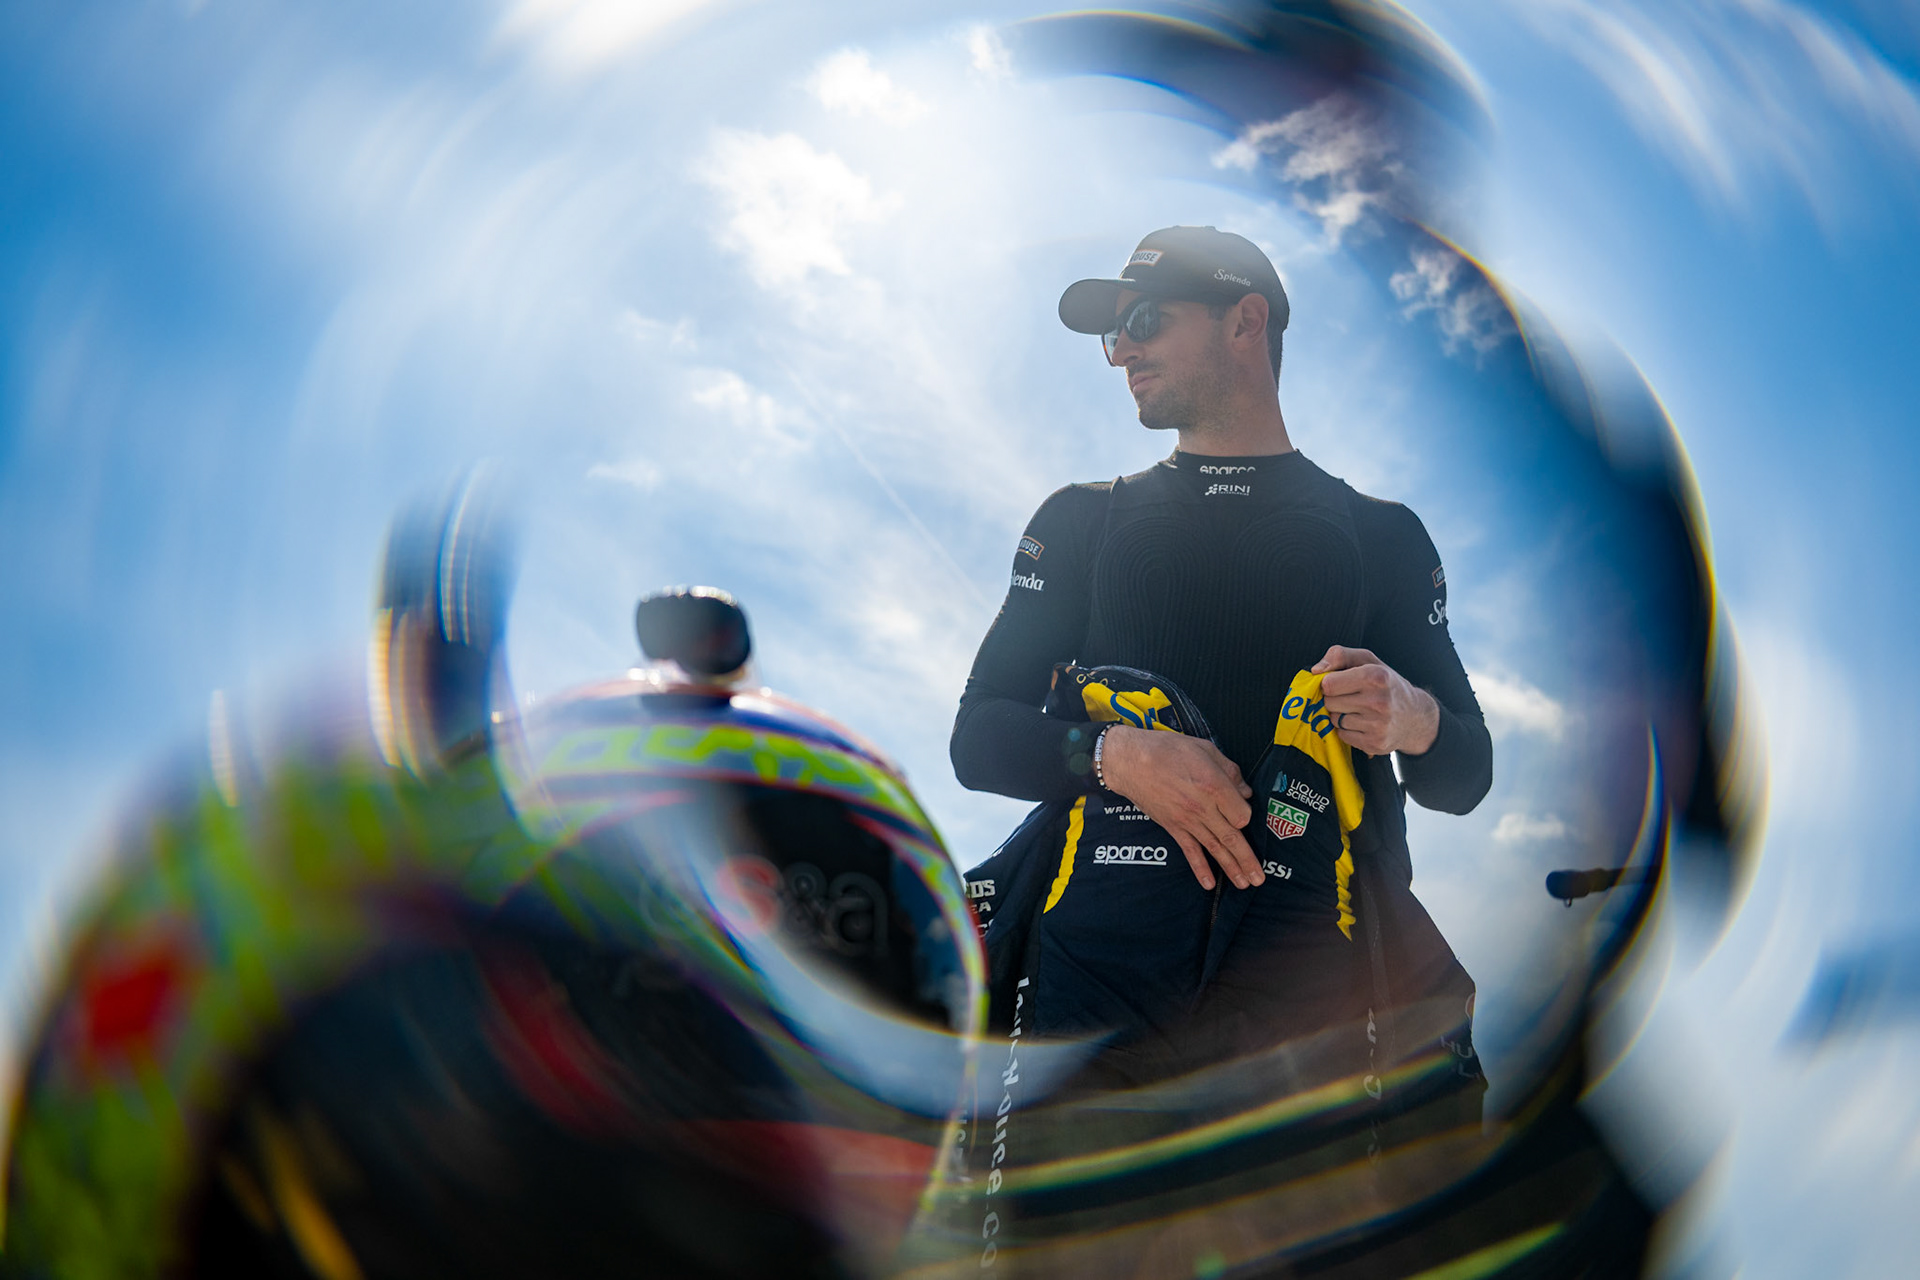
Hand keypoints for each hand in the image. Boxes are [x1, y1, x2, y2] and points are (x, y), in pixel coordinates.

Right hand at [1099, 727, 1261, 890]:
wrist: (1131, 761)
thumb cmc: (1168, 749)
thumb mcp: (1205, 749)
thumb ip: (1229, 770)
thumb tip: (1245, 791)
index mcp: (1214, 786)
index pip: (1242, 814)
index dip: (1246, 815)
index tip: (1242, 810)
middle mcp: (1203, 807)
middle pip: (1232, 838)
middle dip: (1248, 860)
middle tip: (1260, 879)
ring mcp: (1187, 820)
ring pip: (1215, 848)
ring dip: (1231, 868)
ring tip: (1245, 884)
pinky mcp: (1173, 827)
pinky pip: (1190, 851)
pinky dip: (1200, 868)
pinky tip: (1209, 884)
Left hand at [1312, 645, 1439, 756]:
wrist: (1415, 716)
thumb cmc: (1387, 684)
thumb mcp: (1368, 660)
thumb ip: (1339, 656)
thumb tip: (1315, 670)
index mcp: (1376, 676)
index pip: (1328, 684)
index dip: (1329, 683)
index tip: (1340, 682)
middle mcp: (1378, 701)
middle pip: (1329, 703)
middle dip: (1334, 699)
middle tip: (1352, 697)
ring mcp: (1378, 725)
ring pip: (1334, 720)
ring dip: (1340, 715)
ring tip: (1359, 709)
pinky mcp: (1374, 743)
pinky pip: (1342, 736)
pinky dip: (1347, 730)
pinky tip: (1363, 723)